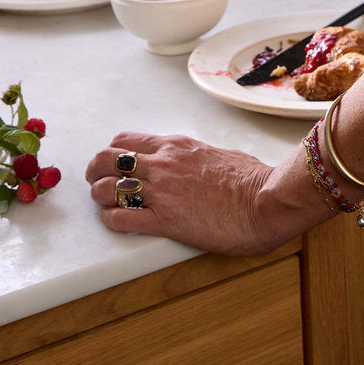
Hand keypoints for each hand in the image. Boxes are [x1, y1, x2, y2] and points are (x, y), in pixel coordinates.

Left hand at [85, 132, 281, 254]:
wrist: (267, 202)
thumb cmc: (255, 180)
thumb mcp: (222, 154)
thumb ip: (199, 158)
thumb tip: (200, 164)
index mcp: (176, 146)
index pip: (124, 141)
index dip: (112, 154)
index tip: (116, 166)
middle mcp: (163, 164)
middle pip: (105, 160)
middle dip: (96, 173)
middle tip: (100, 184)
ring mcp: (162, 192)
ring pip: (105, 188)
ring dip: (101, 198)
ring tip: (109, 206)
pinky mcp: (165, 221)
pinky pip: (120, 219)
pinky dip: (112, 221)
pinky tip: (120, 223)